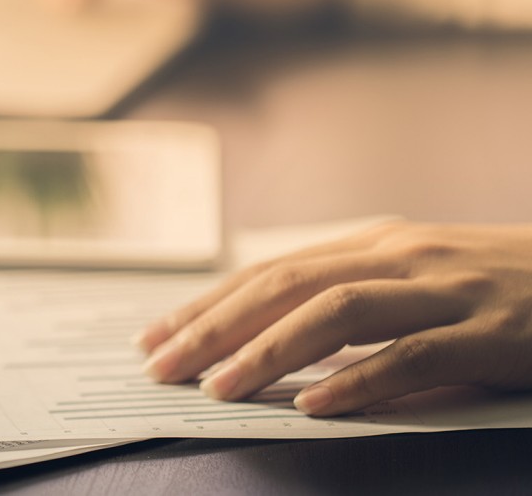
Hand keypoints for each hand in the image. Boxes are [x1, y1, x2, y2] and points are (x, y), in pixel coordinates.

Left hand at [134, 220, 531, 415]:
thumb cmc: (504, 288)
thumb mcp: (420, 280)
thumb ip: (354, 301)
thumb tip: (267, 341)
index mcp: (375, 243)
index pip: (269, 271)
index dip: (206, 304)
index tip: (154, 336)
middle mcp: (401, 255)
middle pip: (286, 285)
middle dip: (213, 326)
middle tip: (161, 365)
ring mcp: (448, 290)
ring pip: (337, 312)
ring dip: (267, 351)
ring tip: (219, 388)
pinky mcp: (493, 332)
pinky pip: (413, 355)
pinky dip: (358, 380)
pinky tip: (315, 406)